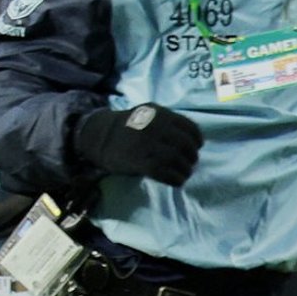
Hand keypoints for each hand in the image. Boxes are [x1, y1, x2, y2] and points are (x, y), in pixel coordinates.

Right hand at [75, 104, 200, 185]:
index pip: (189, 128)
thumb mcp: (148, 115)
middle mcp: (154, 127)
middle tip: (190, 164)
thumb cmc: (128, 128)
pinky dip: (174, 179)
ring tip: (184, 174)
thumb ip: (168, 123)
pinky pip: (163, 172)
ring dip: (185, 170)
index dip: (197, 140)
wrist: (99, 137)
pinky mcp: (138, 162)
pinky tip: (177, 181)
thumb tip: (192, 141)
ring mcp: (146, 145)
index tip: (197, 147)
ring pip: (176, 160)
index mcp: (160, 114)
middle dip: (192, 157)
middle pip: (185, 145)